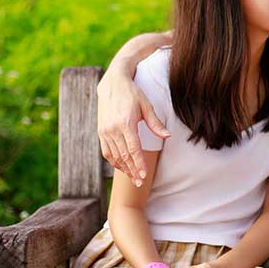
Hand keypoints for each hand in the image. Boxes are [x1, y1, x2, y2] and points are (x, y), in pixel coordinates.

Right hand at [97, 65, 168, 185]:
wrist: (112, 84)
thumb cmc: (133, 94)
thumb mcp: (146, 106)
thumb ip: (155, 123)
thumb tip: (167, 136)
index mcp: (125, 123)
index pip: (133, 149)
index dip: (139, 164)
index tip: (144, 176)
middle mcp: (113, 129)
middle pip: (123, 156)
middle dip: (132, 171)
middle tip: (140, 183)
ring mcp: (105, 131)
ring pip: (114, 156)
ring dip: (123, 168)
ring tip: (133, 178)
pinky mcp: (101, 131)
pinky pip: (106, 151)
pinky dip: (114, 161)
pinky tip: (121, 167)